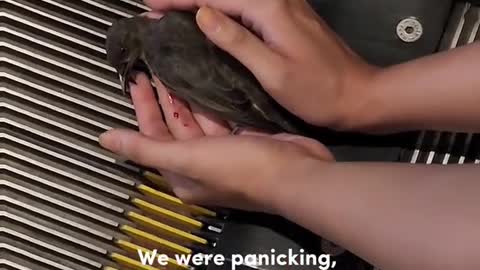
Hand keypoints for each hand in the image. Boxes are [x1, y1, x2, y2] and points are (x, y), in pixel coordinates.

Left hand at [99, 73, 333, 211]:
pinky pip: (223, 116)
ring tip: (178, 66)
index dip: (143, 109)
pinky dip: (214, 100)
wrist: (297, 174)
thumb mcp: (189, 159)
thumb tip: (105, 140)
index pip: (154, 138)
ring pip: (200, 118)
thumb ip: (146, 148)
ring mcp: (226, 152)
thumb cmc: (243, 170)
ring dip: (189, 95)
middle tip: (156, 67)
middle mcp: (202, 166)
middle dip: (165, 98)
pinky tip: (209, 79)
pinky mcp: (246, 140)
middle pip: (176, 126)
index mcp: (184, 175)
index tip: (137, 81)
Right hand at [143, 0, 377, 129]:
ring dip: (204, 3)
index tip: (151, 5)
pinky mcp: (287, 18)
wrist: (358, 95)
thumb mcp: (273, 71)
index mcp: (271, 9)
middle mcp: (278, 0)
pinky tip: (209, 20)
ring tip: (174, 12)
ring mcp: (285, 7)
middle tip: (156, 8)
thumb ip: (238, 41)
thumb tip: (203, 14)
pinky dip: (223, 11)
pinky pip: (247, 7)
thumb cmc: (319, 91)